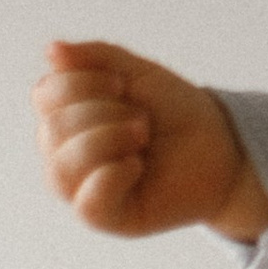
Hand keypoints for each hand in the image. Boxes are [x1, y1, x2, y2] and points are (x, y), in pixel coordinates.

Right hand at [31, 41, 267, 241]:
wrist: (222, 147)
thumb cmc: (175, 112)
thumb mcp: (138, 73)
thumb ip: (95, 58)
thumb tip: (51, 50)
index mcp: (68, 118)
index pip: (45, 95)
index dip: (80, 81)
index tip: (122, 83)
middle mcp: (66, 154)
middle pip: (53, 129)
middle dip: (103, 112)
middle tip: (142, 118)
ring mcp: (82, 189)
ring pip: (63, 166)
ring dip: (109, 140)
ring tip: (143, 136)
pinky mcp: (107, 218)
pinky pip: (87, 203)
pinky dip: (112, 176)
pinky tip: (137, 166)